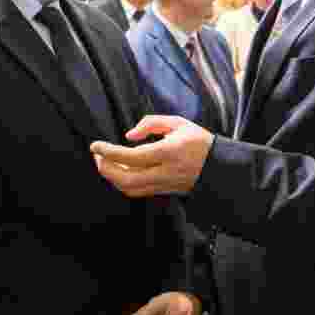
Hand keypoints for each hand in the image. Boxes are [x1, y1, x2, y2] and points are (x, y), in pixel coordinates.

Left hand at [90, 116, 213, 196]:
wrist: (218, 166)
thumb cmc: (198, 141)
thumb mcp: (178, 123)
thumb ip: (151, 123)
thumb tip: (129, 135)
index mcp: (169, 152)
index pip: (133, 156)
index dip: (110, 152)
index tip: (95, 145)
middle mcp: (165, 172)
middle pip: (126, 178)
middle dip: (105, 168)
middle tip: (98, 155)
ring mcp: (164, 185)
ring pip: (129, 188)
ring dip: (111, 177)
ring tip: (105, 161)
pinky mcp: (163, 191)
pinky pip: (137, 191)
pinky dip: (122, 182)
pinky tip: (119, 170)